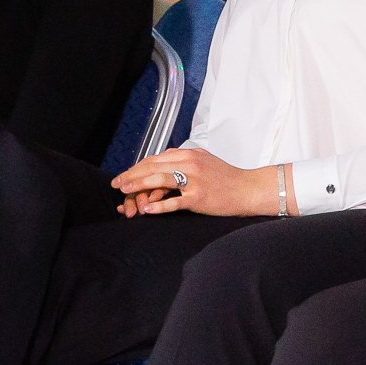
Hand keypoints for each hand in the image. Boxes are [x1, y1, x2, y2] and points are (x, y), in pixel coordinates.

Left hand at [110, 148, 278, 216]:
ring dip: (137, 185)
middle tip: (116, 184)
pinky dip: (158, 206)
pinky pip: (174, 202)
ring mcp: (194, 180)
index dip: (137, 167)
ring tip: (124, 191)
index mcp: (189, 154)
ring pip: (159, 180)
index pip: (155, 159)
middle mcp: (189, 163)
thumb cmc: (226, 178)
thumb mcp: (203, 161)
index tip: (125, 175)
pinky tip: (146, 209)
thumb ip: (183, 162)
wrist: (249, 189)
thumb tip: (161, 165)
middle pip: (152, 167)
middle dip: (131, 175)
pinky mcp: (199, 197)